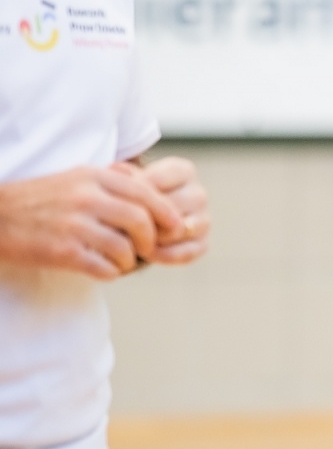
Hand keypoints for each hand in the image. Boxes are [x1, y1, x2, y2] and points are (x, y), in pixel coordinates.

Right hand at [0, 166, 184, 278]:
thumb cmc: (40, 198)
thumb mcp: (76, 176)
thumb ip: (112, 178)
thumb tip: (148, 183)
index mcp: (93, 177)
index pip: (145, 193)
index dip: (167, 212)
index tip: (176, 226)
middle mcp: (85, 198)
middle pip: (140, 220)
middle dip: (152, 238)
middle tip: (150, 248)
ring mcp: (73, 225)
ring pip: (124, 246)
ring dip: (131, 259)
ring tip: (125, 261)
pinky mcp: (61, 251)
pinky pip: (102, 267)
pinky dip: (112, 272)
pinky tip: (107, 270)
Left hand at [126, 157, 209, 264]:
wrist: (134, 225)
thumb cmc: (128, 200)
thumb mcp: (124, 183)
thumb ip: (122, 176)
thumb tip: (117, 169)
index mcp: (183, 171)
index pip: (157, 182)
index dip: (132, 196)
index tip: (113, 205)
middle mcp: (198, 193)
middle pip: (170, 207)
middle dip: (144, 219)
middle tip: (121, 227)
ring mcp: (203, 219)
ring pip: (179, 230)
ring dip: (154, 238)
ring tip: (132, 240)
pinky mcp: (202, 243)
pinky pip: (186, 252)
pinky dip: (165, 255)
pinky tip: (146, 254)